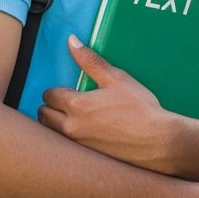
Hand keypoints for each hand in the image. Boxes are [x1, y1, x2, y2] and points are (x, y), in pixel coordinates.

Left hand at [38, 35, 179, 174]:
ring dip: (55, 122)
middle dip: (51, 106)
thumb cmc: (139, 107)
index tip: (70, 89)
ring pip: (50, 132)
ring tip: (73, 117)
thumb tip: (71, 41)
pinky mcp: (83, 156)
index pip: (50, 94)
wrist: (155, 140)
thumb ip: (91, 61)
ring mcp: (75, 144)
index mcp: (76, 105)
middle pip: (43, 114)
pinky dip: (66, 137)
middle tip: (69, 102)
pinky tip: (85, 132)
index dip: (58, 90)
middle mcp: (70, 126)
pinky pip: (63, 145)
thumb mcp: (117, 78)